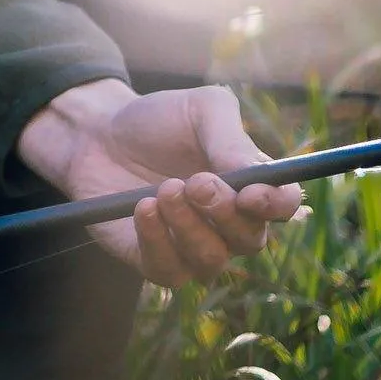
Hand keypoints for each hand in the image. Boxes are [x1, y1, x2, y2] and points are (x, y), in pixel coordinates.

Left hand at [14, 78, 302, 285]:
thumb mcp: (199, 109)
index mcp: (249, 185)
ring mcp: (193, 247)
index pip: (283, 207)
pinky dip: (158, 240)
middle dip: (225, 213)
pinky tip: (143, 208)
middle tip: (195, 183)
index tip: (251, 193)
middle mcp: (228, 224)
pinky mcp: (155, 260)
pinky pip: (168, 270)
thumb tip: (257, 179)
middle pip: (251, 241)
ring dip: (189, 227)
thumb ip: (230, 137)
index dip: (276, 206)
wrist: (97, 133)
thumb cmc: (157, 120)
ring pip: (211, 260)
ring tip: (163, 189)